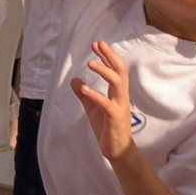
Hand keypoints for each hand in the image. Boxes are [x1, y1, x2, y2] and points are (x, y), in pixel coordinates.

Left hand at [72, 40, 135, 162]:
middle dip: (110, 56)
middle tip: (98, 44)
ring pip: (117, 84)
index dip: (107, 56)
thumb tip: (74, 80)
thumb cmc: (107, 128)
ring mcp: (120, 107)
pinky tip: (83, 89)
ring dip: (104, 71)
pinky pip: (106, 104)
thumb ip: (84, 95)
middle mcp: (121, 97)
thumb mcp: (92, 108)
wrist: (117, 151)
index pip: (115, 70)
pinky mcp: (115, 118)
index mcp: (117, 93)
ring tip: (90, 62)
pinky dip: (95, 95)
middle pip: (120, 71)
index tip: (97, 44)